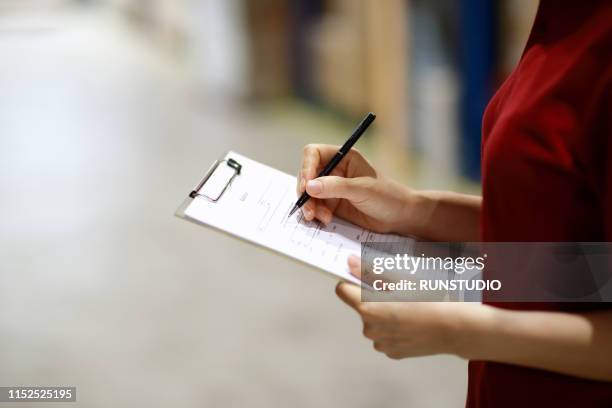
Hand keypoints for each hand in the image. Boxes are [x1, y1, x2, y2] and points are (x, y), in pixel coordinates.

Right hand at [297, 144, 411, 232]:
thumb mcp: (362, 189)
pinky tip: (326, 220)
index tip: (306, 186)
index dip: (306, 167)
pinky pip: (316, 207)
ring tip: (320, 218)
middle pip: (307, 175)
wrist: (400, 216)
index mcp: (343, 157)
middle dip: (305, 192)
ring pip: (309, 194)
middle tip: (309, 208)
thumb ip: (336, 187)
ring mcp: (332, 188)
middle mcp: (335, 170)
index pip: (314, 153)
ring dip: (310, 206)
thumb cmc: (387, 196)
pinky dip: (316, 214)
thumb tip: (309, 186)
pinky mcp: (332, 204)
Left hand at [334, 256, 486, 359]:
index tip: (363, 277)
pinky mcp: (392, 353)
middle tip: (398, 293)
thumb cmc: (430, 300)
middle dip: (374, 299)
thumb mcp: (401, 278)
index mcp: (367, 307)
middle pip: (361, 307)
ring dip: (385, 315)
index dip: (351, 282)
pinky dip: (395, 329)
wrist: (456, 328)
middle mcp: (369, 328)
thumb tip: (350, 262)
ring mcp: (381, 343)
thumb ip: (371, 270)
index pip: (342, 290)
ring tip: (410, 309)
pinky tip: (413, 323)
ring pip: (375, 322)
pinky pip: (386, 336)